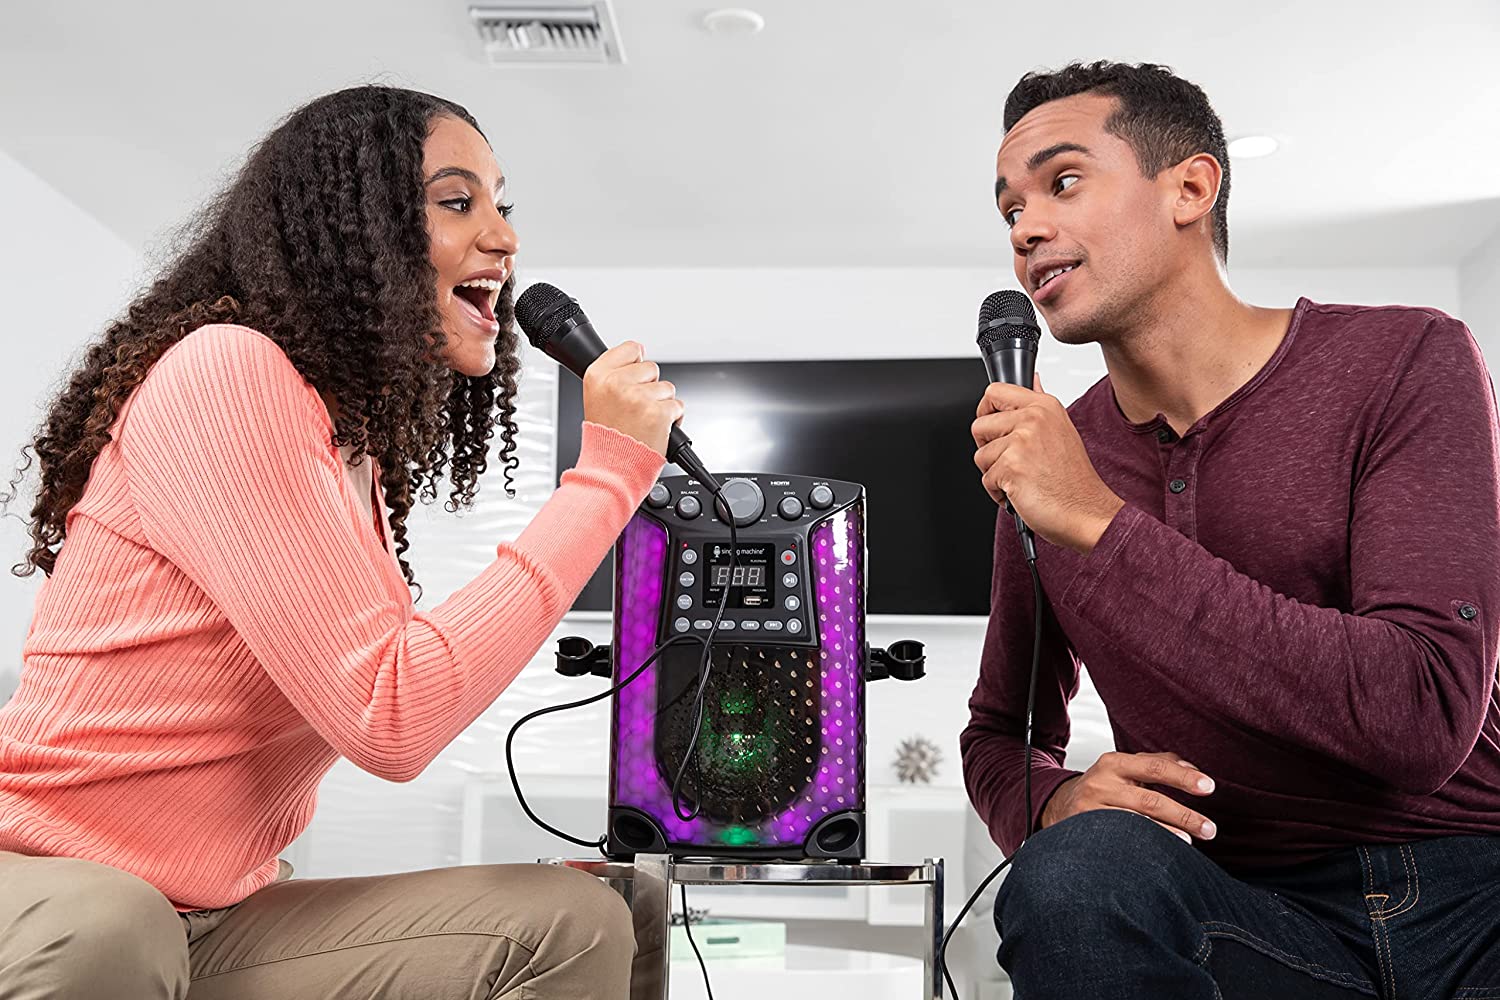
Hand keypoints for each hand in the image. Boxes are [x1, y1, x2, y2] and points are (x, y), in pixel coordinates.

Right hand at [582, 342, 684, 456]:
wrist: (611, 469)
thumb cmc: (606, 439)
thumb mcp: (595, 398)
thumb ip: (614, 375)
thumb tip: (638, 355)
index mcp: (597, 376)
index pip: (631, 348)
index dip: (636, 365)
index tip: (632, 379)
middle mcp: (616, 383)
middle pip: (651, 368)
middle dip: (649, 387)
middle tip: (634, 410)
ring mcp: (638, 398)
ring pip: (666, 388)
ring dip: (661, 404)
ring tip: (643, 421)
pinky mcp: (658, 413)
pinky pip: (677, 406)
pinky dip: (672, 419)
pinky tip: (655, 429)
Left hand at [972, 373, 1124, 554]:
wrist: (1087, 512)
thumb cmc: (1074, 479)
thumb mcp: (1061, 430)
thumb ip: (1039, 405)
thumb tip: (1033, 380)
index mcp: (1044, 406)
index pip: (994, 392)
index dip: (986, 412)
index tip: (993, 428)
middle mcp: (1033, 419)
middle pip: (979, 425)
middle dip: (988, 449)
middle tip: (1012, 462)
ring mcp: (1022, 442)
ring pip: (980, 455)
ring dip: (995, 474)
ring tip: (1022, 480)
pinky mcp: (1011, 467)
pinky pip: (986, 479)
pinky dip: (999, 493)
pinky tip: (1021, 493)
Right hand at [1041, 751, 1217, 843]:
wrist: (1060, 805)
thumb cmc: (1106, 786)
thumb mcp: (1126, 768)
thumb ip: (1159, 763)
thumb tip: (1194, 770)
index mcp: (1114, 762)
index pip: (1155, 766)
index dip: (1183, 777)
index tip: (1209, 787)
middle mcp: (1101, 783)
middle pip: (1150, 800)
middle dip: (1184, 815)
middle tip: (1210, 828)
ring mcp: (1092, 810)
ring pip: (1137, 823)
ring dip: (1168, 834)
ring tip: (1190, 841)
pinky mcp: (1086, 831)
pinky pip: (1122, 840)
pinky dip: (1145, 846)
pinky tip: (1162, 852)